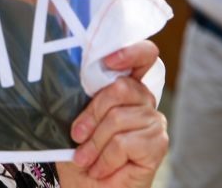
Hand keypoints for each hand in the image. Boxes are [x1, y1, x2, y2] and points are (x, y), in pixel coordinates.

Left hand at [57, 42, 167, 187]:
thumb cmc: (81, 153)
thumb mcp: (74, 119)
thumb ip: (81, 95)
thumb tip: (63, 73)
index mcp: (125, 87)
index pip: (143, 57)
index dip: (132, 52)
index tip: (109, 60)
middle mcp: (144, 100)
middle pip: (120, 88)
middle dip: (92, 114)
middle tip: (77, 136)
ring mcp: (154, 121)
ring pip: (118, 118)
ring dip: (94, 143)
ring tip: (85, 159)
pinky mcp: (159, 144)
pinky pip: (124, 142)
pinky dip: (105, 159)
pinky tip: (100, 169)